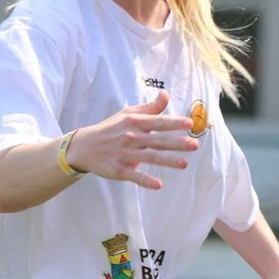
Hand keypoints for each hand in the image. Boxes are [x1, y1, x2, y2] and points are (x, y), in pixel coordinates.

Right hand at [67, 90, 198, 188]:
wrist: (84, 146)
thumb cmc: (112, 127)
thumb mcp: (129, 113)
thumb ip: (150, 107)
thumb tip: (166, 93)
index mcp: (135, 122)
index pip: (158, 122)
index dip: (173, 123)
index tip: (189, 124)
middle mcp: (131, 138)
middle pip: (157, 141)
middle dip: (176, 143)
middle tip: (194, 145)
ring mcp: (125, 154)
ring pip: (149, 158)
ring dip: (167, 161)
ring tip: (184, 164)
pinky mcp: (119, 170)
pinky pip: (134, 176)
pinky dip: (145, 180)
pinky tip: (158, 185)